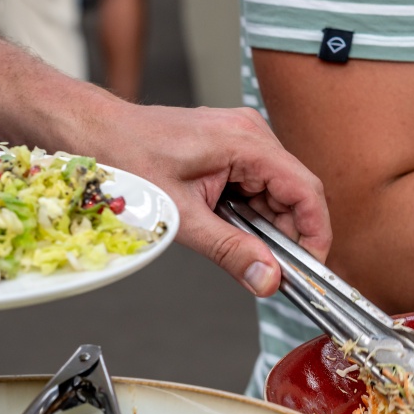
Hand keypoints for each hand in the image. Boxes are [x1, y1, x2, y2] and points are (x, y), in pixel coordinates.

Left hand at [103, 105, 331, 296]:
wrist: (98, 133)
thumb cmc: (130, 161)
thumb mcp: (182, 216)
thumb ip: (229, 250)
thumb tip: (267, 279)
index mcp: (246, 142)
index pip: (306, 190)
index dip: (315, 232)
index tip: (312, 268)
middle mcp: (250, 134)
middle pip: (293, 192)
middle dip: (287, 236)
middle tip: (272, 273)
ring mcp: (239, 138)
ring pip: (273, 191)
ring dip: (265, 226)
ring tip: (244, 252)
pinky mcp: (227, 148)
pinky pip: (253, 184)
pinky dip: (248, 213)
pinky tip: (230, 230)